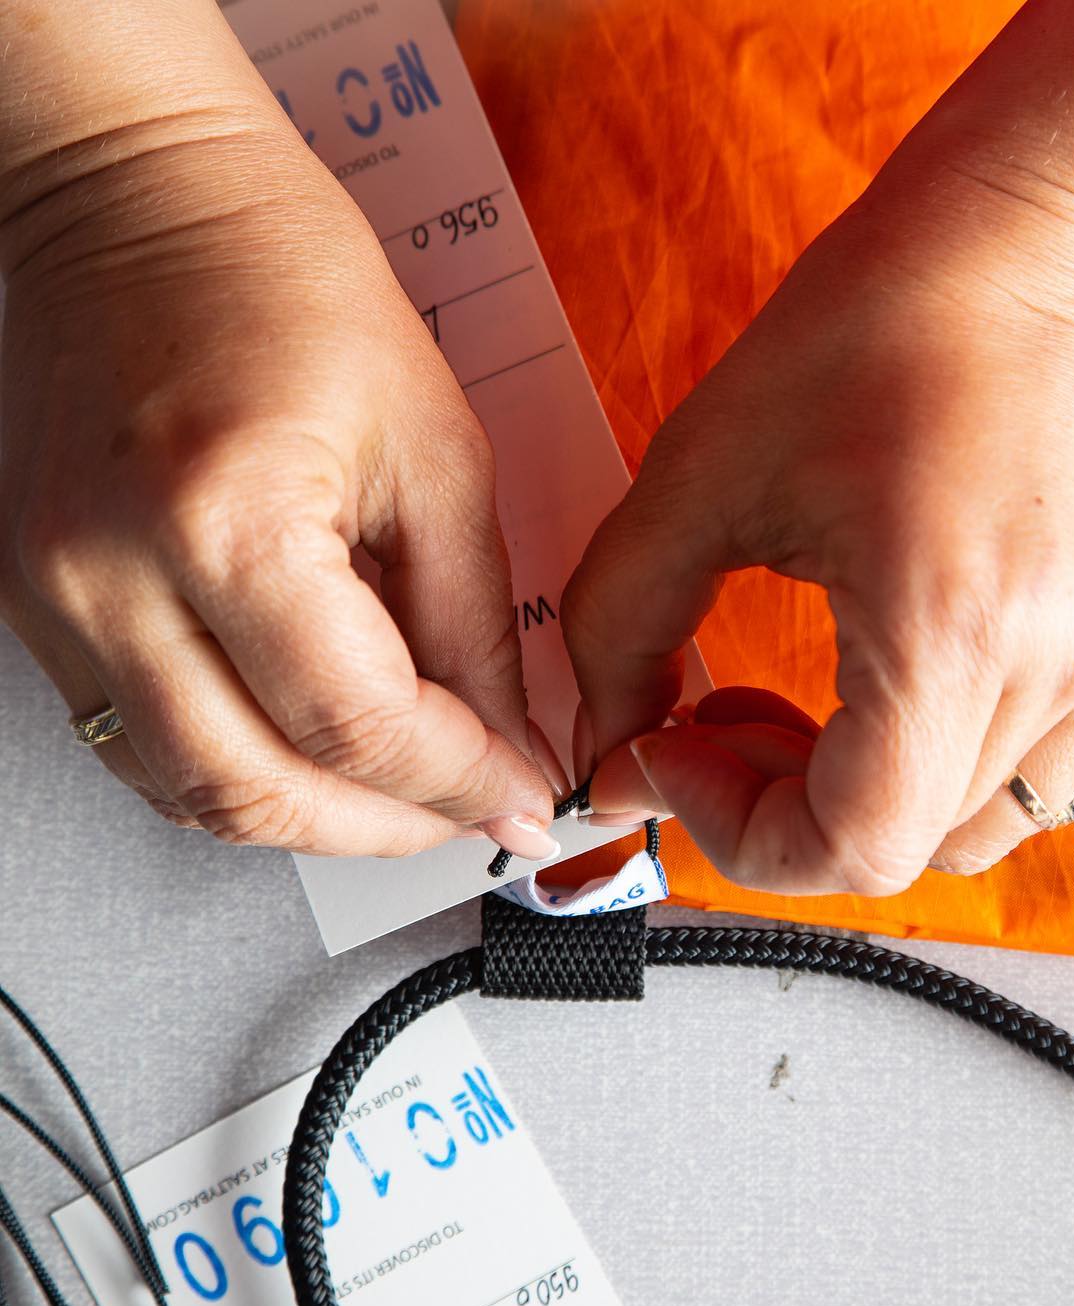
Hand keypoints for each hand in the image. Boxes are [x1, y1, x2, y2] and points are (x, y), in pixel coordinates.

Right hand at [0, 120, 555, 859]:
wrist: (137, 202)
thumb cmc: (280, 282)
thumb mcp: (434, 449)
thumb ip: (475, 623)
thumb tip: (507, 748)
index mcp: (225, 518)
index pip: (359, 725)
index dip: (460, 783)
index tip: (519, 797)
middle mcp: (112, 576)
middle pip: (261, 793)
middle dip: (389, 829)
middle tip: (467, 813)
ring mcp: (57, 602)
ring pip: (192, 797)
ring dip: (314, 823)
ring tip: (401, 794)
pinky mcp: (38, 610)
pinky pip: (143, 752)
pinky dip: (242, 777)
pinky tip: (311, 756)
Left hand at [567, 145, 1073, 893]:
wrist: (1041, 240)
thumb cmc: (882, 326)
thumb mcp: (699, 474)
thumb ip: (619, 631)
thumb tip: (607, 754)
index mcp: (952, 623)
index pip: (853, 847)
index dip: (742, 835)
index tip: (679, 757)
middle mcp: (1064, 663)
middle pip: (902, 848)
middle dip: (783, 807)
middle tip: (730, 716)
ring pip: (970, 830)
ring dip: (870, 797)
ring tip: (823, 694)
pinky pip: (1040, 779)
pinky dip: (949, 765)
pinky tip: (904, 676)